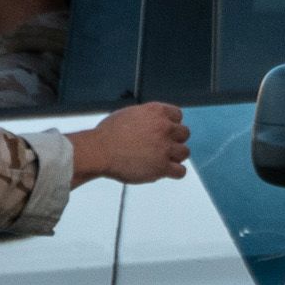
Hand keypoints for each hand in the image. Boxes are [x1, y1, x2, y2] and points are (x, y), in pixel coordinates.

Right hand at [70, 99, 192, 185]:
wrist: (99, 151)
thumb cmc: (108, 134)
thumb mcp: (129, 114)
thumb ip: (146, 118)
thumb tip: (151, 123)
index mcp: (156, 112)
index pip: (177, 115)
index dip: (171, 124)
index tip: (165, 131)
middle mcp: (164, 127)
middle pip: (184, 133)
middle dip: (174, 140)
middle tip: (162, 146)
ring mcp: (165, 148)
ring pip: (184, 152)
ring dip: (175, 156)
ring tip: (162, 159)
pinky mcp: (162, 167)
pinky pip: (180, 171)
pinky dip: (175, 172)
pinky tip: (165, 171)